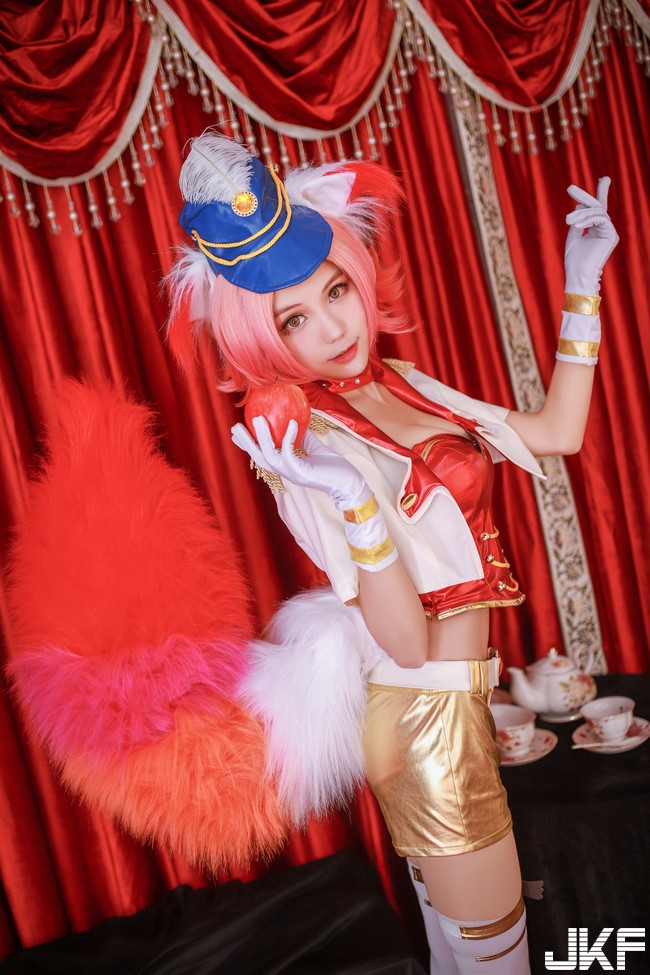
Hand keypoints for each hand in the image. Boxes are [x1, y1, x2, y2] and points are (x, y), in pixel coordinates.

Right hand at [232, 416, 370, 510]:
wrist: (349, 482)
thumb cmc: (334, 467)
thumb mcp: (315, 447)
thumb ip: (303, 437)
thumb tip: (295, 418)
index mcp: (286, 467)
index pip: (263, 456)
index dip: (248, 446)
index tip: (237, 433)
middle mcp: (285, 472)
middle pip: (259, 458)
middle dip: (245, 443)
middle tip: (234, 427)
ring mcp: (292, 474)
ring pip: (269, 456)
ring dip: (261, 437)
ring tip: (257, 419)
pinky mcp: (301, 473)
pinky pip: (289, 453)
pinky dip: (289, 437)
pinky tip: (292, 422)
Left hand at [564, 178, 618, 295]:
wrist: (578, 275)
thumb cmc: (573, 261)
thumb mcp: (572, 237)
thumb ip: (576, 223)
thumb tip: (579, 207)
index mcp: (596, 230)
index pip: (597, 210)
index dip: (597, 194)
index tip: (598, 180)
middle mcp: (605, 229)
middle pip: (596, 207)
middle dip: (584, 196)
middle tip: (569, 187)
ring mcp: (609, 232)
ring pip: (596, 212)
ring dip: (580, 214)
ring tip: (567, 221)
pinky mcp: (611, 235)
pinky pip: (600, 218)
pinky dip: (587, 219)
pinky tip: (577, 225)